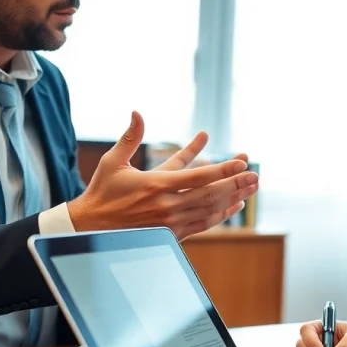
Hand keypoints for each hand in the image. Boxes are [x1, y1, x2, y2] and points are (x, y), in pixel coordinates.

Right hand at [67, 111, 258, 238]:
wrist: (91, 229)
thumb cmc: (102, 192)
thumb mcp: (113, 162)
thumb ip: (130, 137)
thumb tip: (137, 112)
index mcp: (155, 185)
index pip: (198, 177)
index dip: (222, 170)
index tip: (241, 162)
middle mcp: (167, 206)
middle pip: (210, 195)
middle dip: (235, 184)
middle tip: (255, 175)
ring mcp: (171, 223)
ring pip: (210, 210)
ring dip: (233, 198)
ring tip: (251, 188)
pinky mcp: (172, 235)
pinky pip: (203, 224)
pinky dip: (221, 214)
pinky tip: (235, 205)